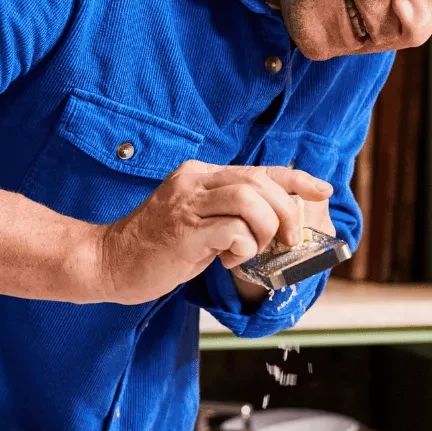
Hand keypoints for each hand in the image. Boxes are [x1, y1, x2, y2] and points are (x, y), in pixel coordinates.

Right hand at [93, 160, 332, 304]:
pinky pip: (232, 231)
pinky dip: (242, 247)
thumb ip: (228, 213)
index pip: (261, 169)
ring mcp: (188, 205)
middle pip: (260, 182)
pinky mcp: (184, 231)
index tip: (323, 189)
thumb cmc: (156, 246)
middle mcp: (195, 182)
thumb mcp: (197, 220)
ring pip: (250, 201)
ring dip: (265, 230)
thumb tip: (274, 221)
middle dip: (287, 213)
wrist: (108, 261)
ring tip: (252, 251)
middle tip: (287, 241)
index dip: (298, 179)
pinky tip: (227, 260)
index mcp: (201, 175)